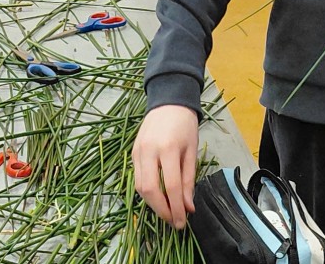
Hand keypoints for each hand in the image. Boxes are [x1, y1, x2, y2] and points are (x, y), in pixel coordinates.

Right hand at [132, 104, 198, 228]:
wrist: (168, 102)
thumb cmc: (184, 126)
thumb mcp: (192, 151)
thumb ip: (189, 180)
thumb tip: (188, 207)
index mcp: (167, 148)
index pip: (171, 186)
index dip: (176, 208)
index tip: (183, 222)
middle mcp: (148, 151)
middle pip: (150, 189)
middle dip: (162, 210)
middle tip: (174, 222)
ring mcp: (137, 152)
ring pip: (139, 186)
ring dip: (153, 204)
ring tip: (167, 212)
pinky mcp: (132, 153)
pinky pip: (137, 178)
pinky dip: (147, 192)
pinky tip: (158, 198)